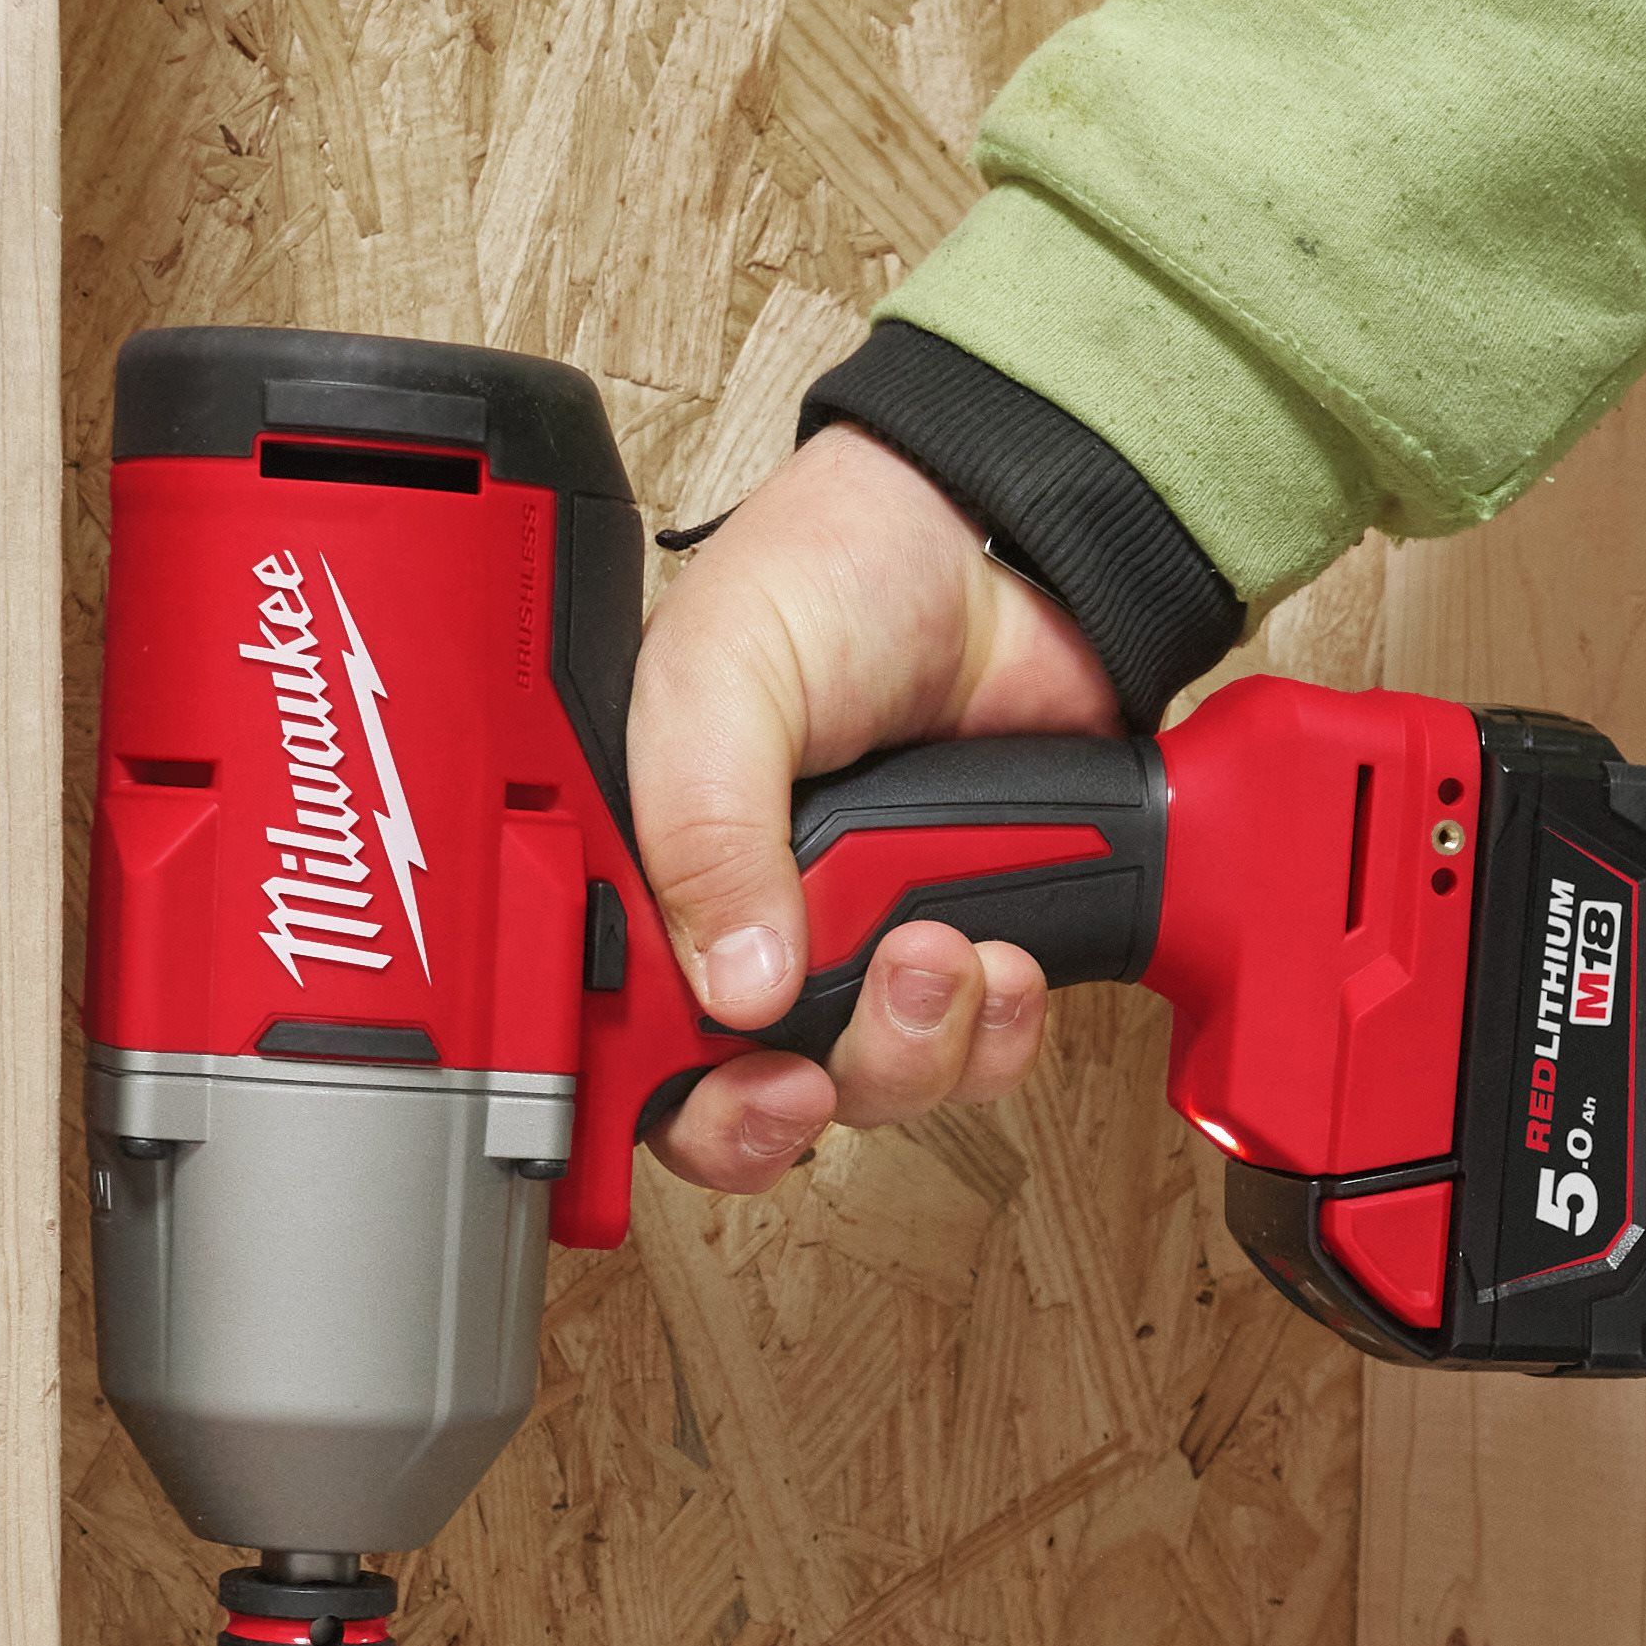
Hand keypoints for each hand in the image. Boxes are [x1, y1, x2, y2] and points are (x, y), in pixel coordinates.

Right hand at [630, 423, 1123, 1195]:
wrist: (1002, 543)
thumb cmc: (831, 572)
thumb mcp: (721, 673)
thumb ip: (704, 824)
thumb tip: (735, 985)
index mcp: (655, 872)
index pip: (636, 1045)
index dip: (689, 1102)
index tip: (752, 1095)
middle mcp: (750, 926)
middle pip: (765, 1095)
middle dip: (823, 1084)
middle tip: (853, 1025)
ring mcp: (862, 944)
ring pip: (884, 1086)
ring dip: (922, 1046)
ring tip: (946, 947)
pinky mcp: (967, 940)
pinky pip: (982, 1054)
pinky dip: (1002, 1033)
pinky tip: (1008, 957)